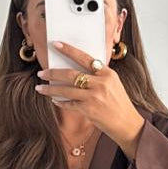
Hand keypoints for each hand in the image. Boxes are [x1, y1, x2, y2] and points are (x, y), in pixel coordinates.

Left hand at [35, 40, 144, 157]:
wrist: (127, 123)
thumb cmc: (119, 102)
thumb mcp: (113, 83)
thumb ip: (98, 75)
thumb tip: (77, 69)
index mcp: (107, 73)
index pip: (85, 58)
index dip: (69, 50)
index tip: (56, 44)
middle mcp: (100, 83)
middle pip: (71, 74)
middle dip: (53, 73)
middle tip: (41, 72)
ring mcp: (94, 97)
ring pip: (66, 90)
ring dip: (50, 89)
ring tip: (40, 87)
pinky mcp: (88, 110)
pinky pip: (69, 104)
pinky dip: (60, 102)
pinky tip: (54, 100)